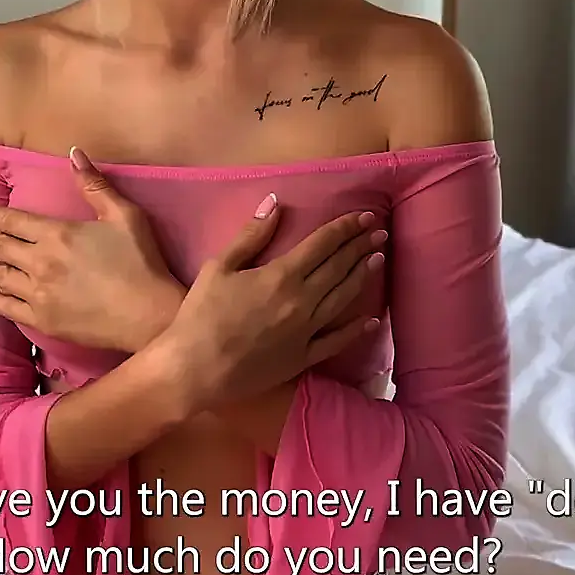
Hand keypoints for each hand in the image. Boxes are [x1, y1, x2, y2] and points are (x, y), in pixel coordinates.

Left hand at [0, 147, 181, 351]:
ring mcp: (38, 293)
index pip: (11, 220)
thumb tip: (73, 152)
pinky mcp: (43, 319)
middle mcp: (39, 261)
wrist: (148, 314)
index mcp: (56, 233)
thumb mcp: (124, 215)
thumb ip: (94, 184)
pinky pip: (6, 307)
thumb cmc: (140, 262)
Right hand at [157, 197, 386, 406]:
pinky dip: (355, 329)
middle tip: (379, 232)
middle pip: (338, 268)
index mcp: (282, 275)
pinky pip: (336, 341)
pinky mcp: (303, 357)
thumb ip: (251, 236)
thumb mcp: (219, 267)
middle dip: (360, 247)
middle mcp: (302, 301)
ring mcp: (306, 332)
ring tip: (378, 259)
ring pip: (343, 299)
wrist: (195, 370)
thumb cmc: (201, 316)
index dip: (345, 228)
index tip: (364, 216)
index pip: (322, 244)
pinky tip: (370, 319)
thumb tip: (275, 204)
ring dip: (362, 277)